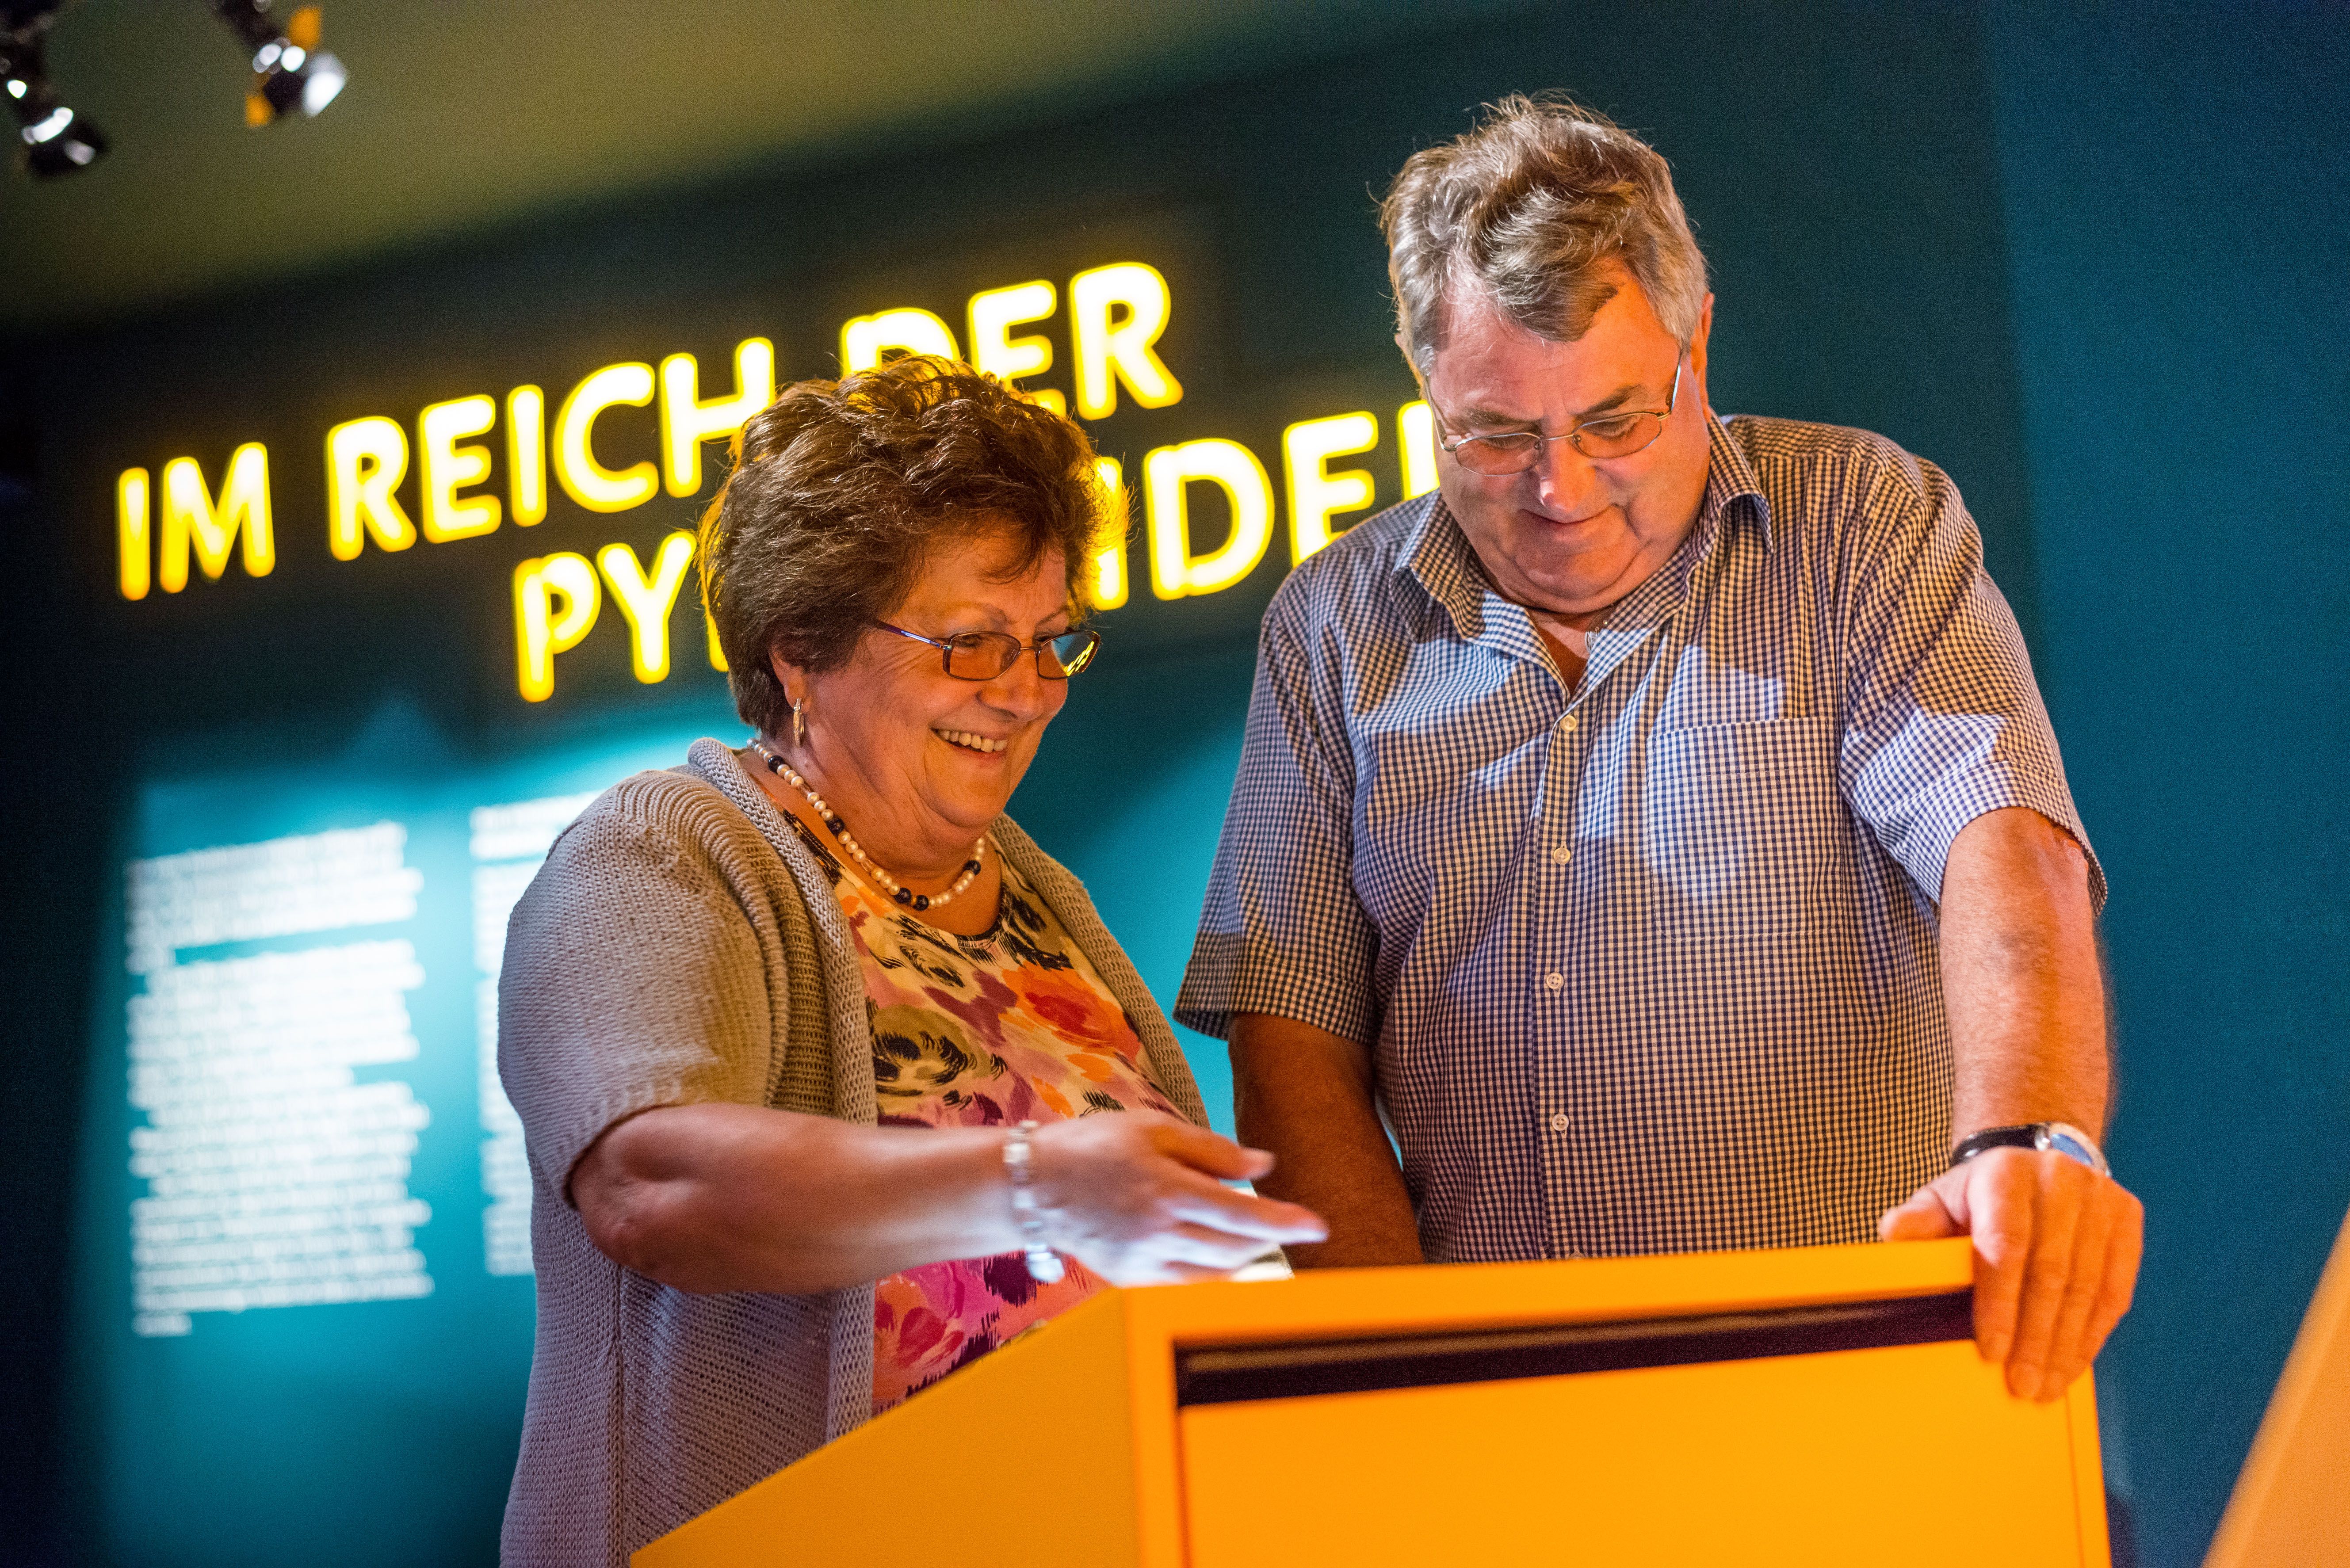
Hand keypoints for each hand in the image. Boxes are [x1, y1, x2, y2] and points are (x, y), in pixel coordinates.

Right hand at [1026, 1112, 1327, 1285]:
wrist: (1035, 1184)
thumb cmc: (1096, 1147)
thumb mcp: (1154, 1129)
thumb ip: (1212, 1149)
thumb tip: (1263, 1166)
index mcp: (1166, 1188)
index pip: (1242, 1214)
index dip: (1285, 1222)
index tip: (1317, 1226)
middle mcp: (1156, 1232)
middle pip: (1235, 1248)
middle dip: (1270, 1240)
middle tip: (1289, 1225)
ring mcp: (1142, 1262)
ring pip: (1215, 1272)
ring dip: (1245, 1257)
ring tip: (1255, 1236)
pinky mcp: (1130, 1279)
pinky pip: (1187, 1286)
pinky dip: (1213, 1274)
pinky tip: (1221, 1256)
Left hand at [1879, 1147, 2142, 1400]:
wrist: (2033, 1161)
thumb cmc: (1981, 1196)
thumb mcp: (1942, 1200)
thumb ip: (1918, 1222)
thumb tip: (1894, 1235)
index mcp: (2005, 1175)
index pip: (2006, 1245)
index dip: (2000, 1303)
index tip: (1992, 1351)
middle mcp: (2058, 1180)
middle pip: (2051, 1274)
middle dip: (2035, 1338)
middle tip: (2023, 1385)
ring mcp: (2099, 1199)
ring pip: (2087, 1287)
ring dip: (2067, 1345)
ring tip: (2048, 1385)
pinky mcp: (2127, 1220)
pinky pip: (2115, 1288)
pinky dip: (2094, 1332)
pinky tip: (2075, 1361)